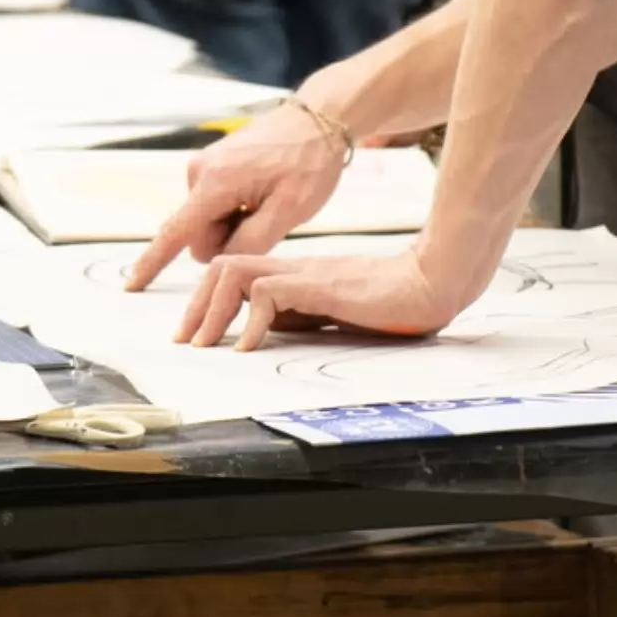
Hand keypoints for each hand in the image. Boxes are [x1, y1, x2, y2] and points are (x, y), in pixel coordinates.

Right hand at [125, 101, 349, 289]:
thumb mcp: (289, 210)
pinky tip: (263, 191)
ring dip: (236, 222)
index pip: (176, 233)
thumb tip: (220, 262)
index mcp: (215, 183)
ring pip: (209, 221)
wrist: (318, 117)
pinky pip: (215, 203)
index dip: (153, 263)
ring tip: (270, 199)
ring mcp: (205, 165)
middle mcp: (200, 171)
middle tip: (270, 217)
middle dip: (230, 239)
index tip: (130, 285)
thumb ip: (251, 243)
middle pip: (201, 235)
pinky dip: (236, 208)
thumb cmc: (309, 161)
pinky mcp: (213, 163)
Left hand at [177, 243, 473, 351]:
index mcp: (297, 277)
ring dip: (211, 311)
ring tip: (206, 345)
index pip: (236, 275)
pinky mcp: (318, 284)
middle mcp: (294, 271)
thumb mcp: (335, 315)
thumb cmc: (394, 302)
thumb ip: (304, 318)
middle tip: (186, 342)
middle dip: (196, 306)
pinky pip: (265, 293)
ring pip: (233, 272)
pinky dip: (248, 323)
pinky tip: (249, 348)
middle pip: (224, 269)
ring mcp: (305, 274)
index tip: (196, 335)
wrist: (431, 284)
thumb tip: (265, 334)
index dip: (208, 303)